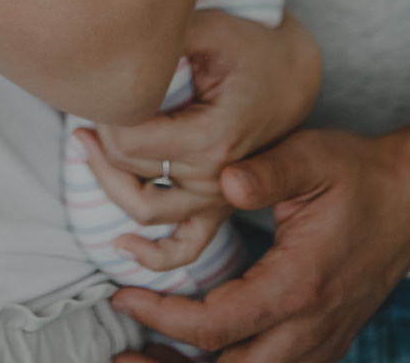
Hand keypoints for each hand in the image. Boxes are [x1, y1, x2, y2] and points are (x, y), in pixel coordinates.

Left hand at [73, 12, 320, 270]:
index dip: (103, 117)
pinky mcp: (220, 205)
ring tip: (86, 145)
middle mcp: (217, 177)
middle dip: (98, 142)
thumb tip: (116, 46)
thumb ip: (165, 40)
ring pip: (145, 210)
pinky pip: (186, 246)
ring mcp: (220, 197)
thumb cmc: (248, 45)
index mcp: (212, 137)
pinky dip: (153, 255)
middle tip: (85, 108)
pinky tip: (122, 244)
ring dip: (107, 182)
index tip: (98, 90)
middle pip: (130, 175)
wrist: (292, 70)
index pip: (130, 143)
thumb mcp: (208, 30)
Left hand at [112, 127, 409, 361]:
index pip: (217, 325)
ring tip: (145, 359)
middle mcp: (307, 328)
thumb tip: (224, 178)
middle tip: (120, 354)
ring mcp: (318, 341)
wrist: (408, 201)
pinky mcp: (321, 341)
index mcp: (297, 286)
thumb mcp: (313, 158)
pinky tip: (196, 355)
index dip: (163, 316)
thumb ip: (268, 171)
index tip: (122, 294)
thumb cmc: (356, 176)